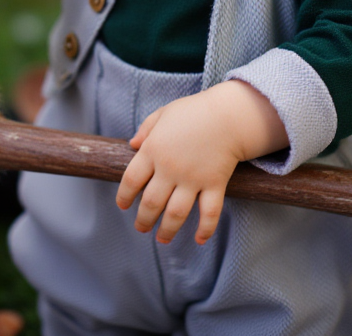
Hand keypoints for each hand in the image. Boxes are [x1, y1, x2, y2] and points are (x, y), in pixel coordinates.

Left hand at [115, 80, 287, 245]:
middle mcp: (170, 168)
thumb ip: (147, 128)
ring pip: (175, 214)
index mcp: (154, 149)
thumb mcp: (165, 113)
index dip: (124, 196)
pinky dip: (205, 230)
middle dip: (143, 220)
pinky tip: (199, 240)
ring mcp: (193, 178)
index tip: (122, 206)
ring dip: (166, 230)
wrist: (228, 113)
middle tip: (141, 227)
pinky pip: (209, 213)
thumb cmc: (194, 111)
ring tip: (161, 238)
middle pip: (150, 203)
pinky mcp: (214, 184)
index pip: (131, 180)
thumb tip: (132, 145)